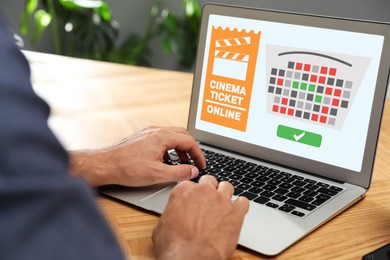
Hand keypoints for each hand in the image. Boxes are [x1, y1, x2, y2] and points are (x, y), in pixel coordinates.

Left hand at [69, 126, 205, 186]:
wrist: (105, 164)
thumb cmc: (128, 168)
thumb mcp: (158, 174)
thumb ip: (179, 172)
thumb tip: (193, 172)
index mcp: (162, 137)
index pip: (189, 141)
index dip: (198, 154)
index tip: (201, 165)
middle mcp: (156, 131)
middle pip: (182, 134)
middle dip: (191, 148)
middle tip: (195, 162)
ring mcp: (148, 133)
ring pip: (171, 136)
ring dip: (180, 148)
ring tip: (182, 163)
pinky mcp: (142, 138)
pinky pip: (161, 139)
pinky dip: (169, 148)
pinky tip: (165, 161)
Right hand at [152, 175, 248, 259]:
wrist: (191, 257)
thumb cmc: (174, 245)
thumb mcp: (162, 226)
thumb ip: (171, 214)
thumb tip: (172, 218)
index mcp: (183, 191)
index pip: (190, 184)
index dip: (193, 193)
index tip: (194, 200)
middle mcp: (203, 191)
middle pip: (209, 181)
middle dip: (209, 190)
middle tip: (208, 202)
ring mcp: (221, 199)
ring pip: (227, 187)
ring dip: (225, 195)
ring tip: (224, 206)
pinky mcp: (236, 212)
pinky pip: (243, 202)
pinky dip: (241, 206)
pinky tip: (237, 213)